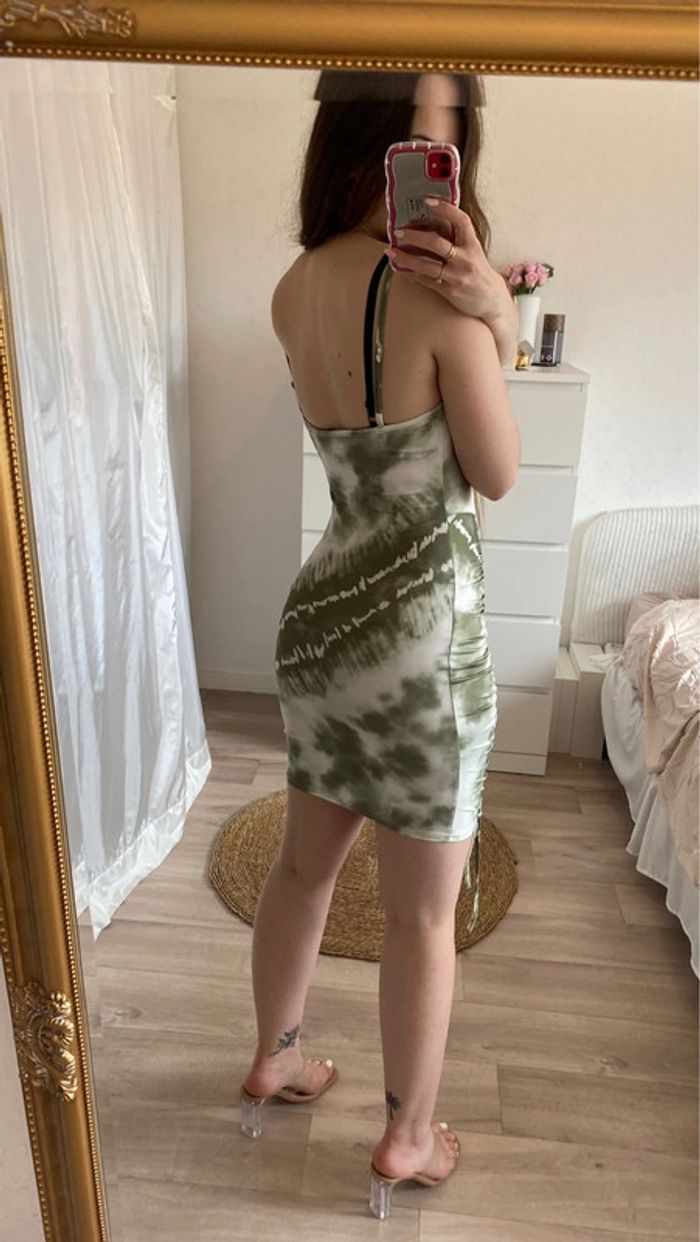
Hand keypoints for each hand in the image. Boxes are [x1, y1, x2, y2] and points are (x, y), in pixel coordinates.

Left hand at [385, 198, 517, 364]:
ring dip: (405, 258)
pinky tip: (401, 269)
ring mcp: (457, 276)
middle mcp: (465, 259)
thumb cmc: (478, 271)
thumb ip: (457, 237)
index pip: (461, 221)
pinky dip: (411, 274)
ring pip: (426, 266)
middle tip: (398, 232)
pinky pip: (426, 281)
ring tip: (390, 252)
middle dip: (414, 236)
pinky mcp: (450, 292)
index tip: (427, 200)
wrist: (491, 300)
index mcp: (472, 244)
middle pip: (436, 244)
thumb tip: (431, 220)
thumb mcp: (473, 250)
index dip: (445, 209)